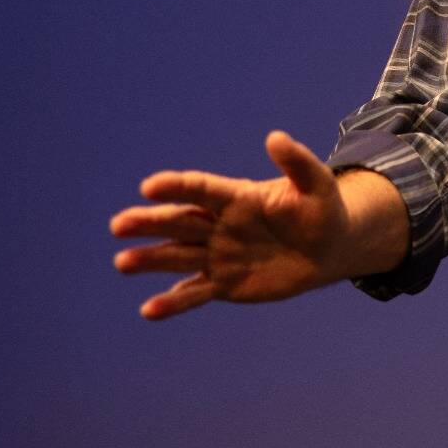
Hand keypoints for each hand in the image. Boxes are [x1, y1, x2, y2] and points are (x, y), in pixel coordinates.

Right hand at [110, 131, 353, 319]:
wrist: (328, 250)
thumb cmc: (322, 210)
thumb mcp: (317, 185)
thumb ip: (297, 163)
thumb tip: (276, 137)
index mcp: (236, 197)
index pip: (200, 190)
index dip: (176, 187)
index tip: (149, 186)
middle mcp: (218, 225)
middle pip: (179, 222)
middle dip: (149, 222)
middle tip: (119, 225)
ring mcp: (218, 256)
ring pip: (178, 257)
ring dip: (151, 259)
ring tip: (123, 262)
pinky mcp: (224, 284)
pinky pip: (195, 292)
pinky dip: (173, 302)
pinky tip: (149, 310)